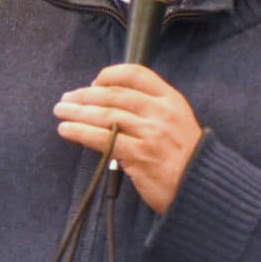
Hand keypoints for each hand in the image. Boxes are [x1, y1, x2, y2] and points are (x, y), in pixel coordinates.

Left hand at [53, 63, 201, 213]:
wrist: (200, 187)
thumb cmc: (184, 157)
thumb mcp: (176, 121)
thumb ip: (149, 109)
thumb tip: (108, 104)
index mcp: (170, 99)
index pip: (135, 74)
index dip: (109, 75)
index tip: (93, 82)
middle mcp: (160, 112)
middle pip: (114, 95)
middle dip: (85, 95)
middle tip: (67, 99)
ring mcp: (150, 133)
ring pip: (105, 115)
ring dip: (77, 112)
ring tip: (61, 112)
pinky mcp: (138, 155)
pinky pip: (102, 139)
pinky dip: (80, 132)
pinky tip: (67, 130)